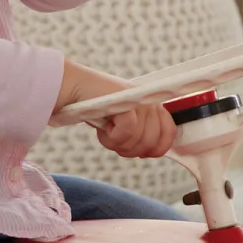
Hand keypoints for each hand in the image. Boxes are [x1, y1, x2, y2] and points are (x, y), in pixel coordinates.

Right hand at [51, 59, 175, 159]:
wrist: (74, 88)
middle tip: (115, 142)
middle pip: (152, 141)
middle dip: (132, 150)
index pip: (168, 131)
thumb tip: (150, 151)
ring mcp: (139, 101)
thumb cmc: (95, 107)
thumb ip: (139, 131)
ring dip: (118, 144)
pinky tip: (102, 129)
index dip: (158, 149)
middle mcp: (149, 101)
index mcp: (151, 103)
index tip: (142, 154)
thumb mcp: (122, 119)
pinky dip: (111, 138)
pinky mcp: (126, 104)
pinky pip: (126, 134)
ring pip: (139, 140)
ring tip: (106, 133)